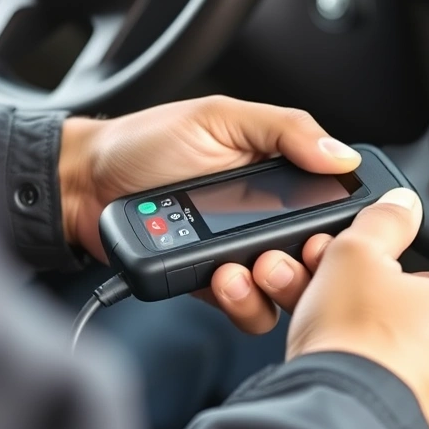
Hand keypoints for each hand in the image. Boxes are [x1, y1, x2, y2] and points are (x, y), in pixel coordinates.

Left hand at [58, 95, 360, 326]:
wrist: (86, 184)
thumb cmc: (147, 143)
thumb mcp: (222, 118)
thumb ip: (286, 130)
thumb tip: (342, 155)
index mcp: (281, 176)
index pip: (333, 207)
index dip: (341, 226)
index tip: (332, 234)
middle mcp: (271, 219)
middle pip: (318, 258)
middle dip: (311, 263)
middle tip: (289, 253)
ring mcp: (245, 255)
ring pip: (288, 290)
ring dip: (275, 286)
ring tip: (246, 267)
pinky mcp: (218, 285)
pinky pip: (250, 309)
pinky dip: (243, 303)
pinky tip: (222, 279)